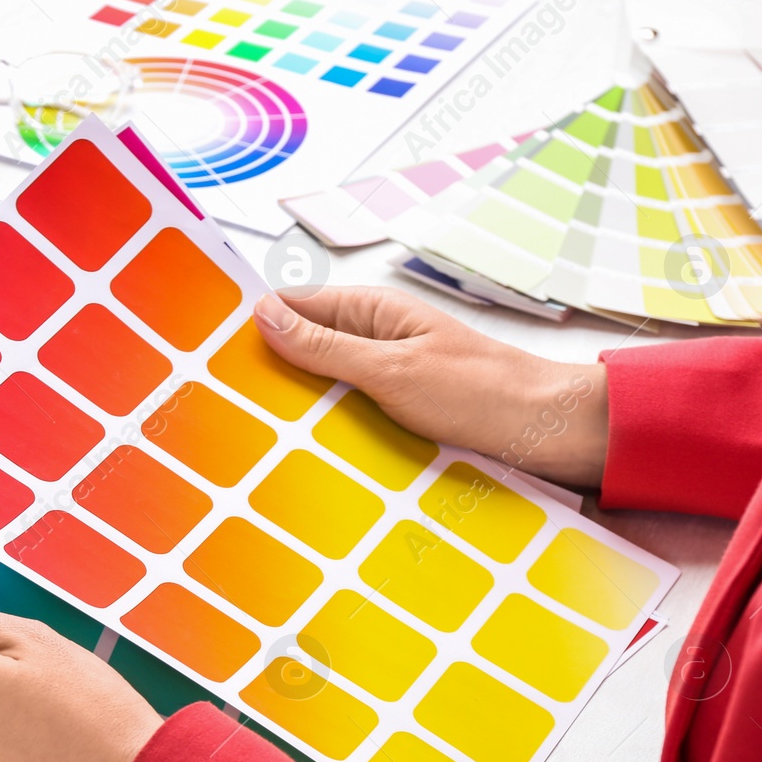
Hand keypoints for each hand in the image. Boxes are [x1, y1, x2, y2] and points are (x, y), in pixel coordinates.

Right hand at [254, 286, 608, 486]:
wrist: (551, 435)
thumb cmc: (483, 394)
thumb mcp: (392, 371)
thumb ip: (326, 346)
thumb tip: (264, 315)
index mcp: (372, 312)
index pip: (291, 306)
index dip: (252, 327)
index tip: (209, 355)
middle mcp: (376, 339)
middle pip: (301, 349)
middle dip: (268, 373)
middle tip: (220, 406)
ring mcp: (386, 376)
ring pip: (321, 388)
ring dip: (298, 410)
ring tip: (255, 437)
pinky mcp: (398, 412)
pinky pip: (347, 417)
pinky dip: (328, 432)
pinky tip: (308, 455)